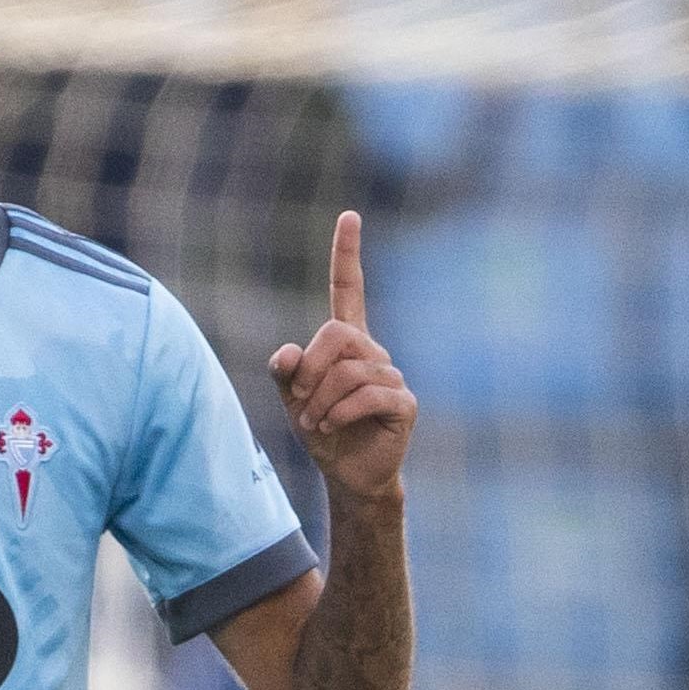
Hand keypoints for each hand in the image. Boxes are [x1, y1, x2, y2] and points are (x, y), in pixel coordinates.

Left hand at [268, 212, 415, 500]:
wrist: (346, 473)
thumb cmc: (320, 429)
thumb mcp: (292, 398)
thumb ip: (284, 371)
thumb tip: (287, 352)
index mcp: (346, 342)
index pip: (348, 288)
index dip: (347, 254)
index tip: (349, 216)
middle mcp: (373, 352)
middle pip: (337, 333)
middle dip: (310, 367)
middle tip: (300, 398)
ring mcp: (392, 376)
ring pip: (348, 371)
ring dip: (320, 401)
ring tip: (314, 422)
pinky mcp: (404, 403)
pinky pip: (369, 394)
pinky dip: (340, 412)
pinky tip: (330, 427)